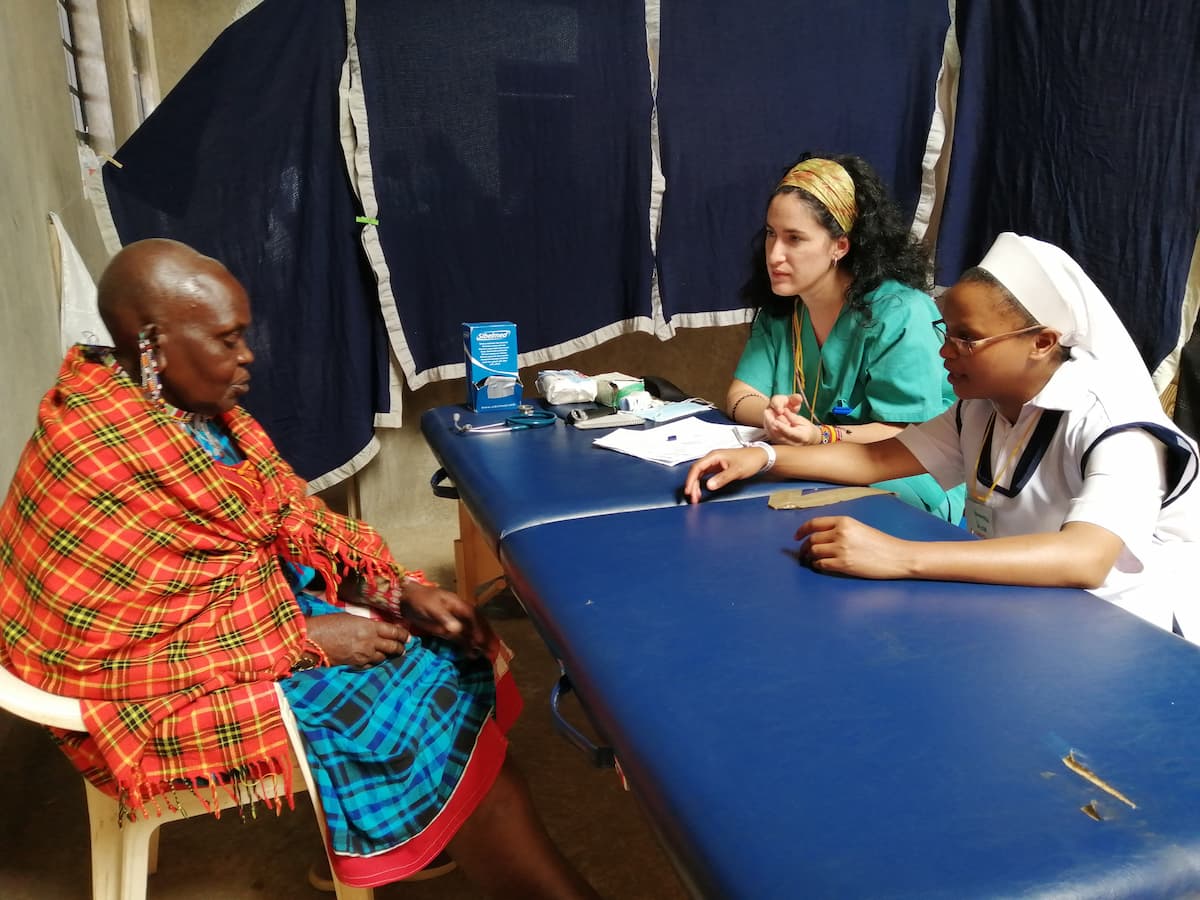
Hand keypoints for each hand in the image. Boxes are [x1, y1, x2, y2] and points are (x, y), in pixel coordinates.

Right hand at [305, 613, 409, 667]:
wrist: (311, 639)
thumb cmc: (327, 624)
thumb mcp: (350, 618)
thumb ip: (365, 624)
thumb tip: (373, 628)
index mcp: (369, 627)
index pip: (393, 631)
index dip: (403, 635)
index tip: (408, 637)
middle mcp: (370, 642)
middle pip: (392, 647)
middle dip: (400, 648)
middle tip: (404, 648)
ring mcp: (363, 655)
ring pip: (382, 658)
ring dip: (388, 656)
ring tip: (391, 655)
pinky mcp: (355, 664)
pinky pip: (370, 665)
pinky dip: (374, 663)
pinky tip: (375, 661)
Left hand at [401, 581, 492, 655]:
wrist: (407, 601)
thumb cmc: (421, 600)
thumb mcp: (432, 607)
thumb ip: (444, 618)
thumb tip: (457, 629)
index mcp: (458, 605)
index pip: (473, 616)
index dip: (478, 628)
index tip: (480, 640)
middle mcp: (460, 614)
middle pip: (477, 625)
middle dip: (485, 636)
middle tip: (492, 650)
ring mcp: (455, 623)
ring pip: (471, 633)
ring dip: (479, 644)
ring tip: (486, 655)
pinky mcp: (448, 631)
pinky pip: (461, 639)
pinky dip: (468, 647)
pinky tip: (472, 655)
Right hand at [683, 447, 768, 503]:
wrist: (760, 457)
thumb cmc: (750, 460)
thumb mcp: (737, 471)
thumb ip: (722, 478)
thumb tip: (709, 486)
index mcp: (714, 456)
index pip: (697, 467)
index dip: (691, 480)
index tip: (689, 490)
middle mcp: (712, 459)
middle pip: (696, 471)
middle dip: (692, 485)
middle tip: (692, 498)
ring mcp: (714, 463)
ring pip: (700, 474)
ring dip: (696, 486)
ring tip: (696, 498)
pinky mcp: (717, 468)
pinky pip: (705, 476)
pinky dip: (701, 484)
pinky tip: (701, 492)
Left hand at [763, 394, 818, 444]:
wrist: (808, 439)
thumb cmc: (807, 429)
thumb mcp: (803, 421)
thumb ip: (793, 417)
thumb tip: (784, 410)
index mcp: (801, 437)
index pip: (789, 432)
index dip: (782, 427)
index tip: (775, 420)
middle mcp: (792, 443)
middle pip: (778, 435)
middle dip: (771, 423)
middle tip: (766, 412)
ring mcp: (785, 445)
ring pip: (773, 436)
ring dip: (767, 424)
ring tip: (766, 413)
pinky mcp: (780, 444)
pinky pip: (771, 436)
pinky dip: (767, 427)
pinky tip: (766, 419)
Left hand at [794, 516, 914, 578]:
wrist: (897, 556)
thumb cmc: (880, 543)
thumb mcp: (859, 528)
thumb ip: (840, 529)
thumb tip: (819, 536)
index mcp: (844, 521)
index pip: (814, 523)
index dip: (801, 530)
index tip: (796, 537)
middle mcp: (840, 533)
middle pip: (812, 539)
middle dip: (804, 547)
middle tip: (803, 553)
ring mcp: (841, 549)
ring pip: (814, 552)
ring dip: (809, 557)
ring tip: (811, 561)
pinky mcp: (843, 564)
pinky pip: (821, 564)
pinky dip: (817, 565)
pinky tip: (821, 566)